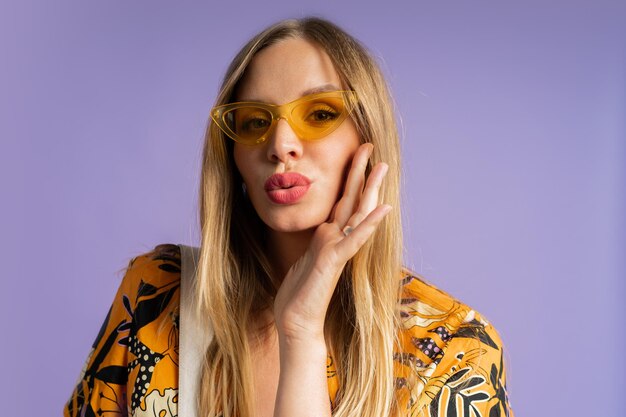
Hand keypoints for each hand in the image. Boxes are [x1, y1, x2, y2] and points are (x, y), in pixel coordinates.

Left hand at [273, 143, 391, 342]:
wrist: (296, 321)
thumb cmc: (299, 293)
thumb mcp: (306, 258)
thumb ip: (318, 242)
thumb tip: (324, 227)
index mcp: (329, 237)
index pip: (344, 201)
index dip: (351, 178)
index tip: (357, 155)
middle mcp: (336, 240)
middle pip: (353, 200)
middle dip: (362, 173)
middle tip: (371, 146)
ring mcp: (337, 250)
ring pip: (357, 213)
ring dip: (369, 189)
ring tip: (382, 167)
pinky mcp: (333, 262)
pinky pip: (353, 239)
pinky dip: (368, 224)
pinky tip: (381, 209)